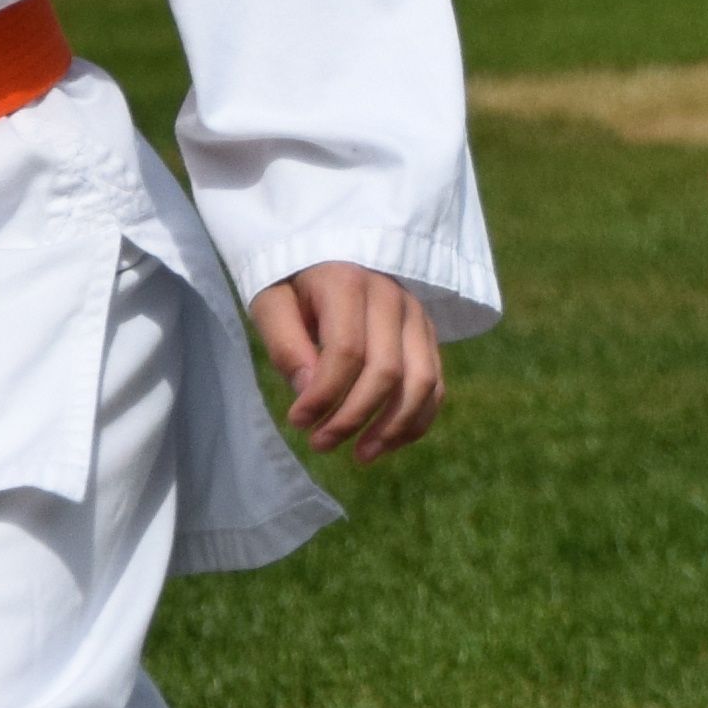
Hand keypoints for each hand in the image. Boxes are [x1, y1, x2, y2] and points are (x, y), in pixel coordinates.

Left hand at [252, 261, 445, 462]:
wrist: (330, 252)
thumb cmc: (294, 284)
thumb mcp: (272, 303)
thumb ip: (285, 343)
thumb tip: (308, 390)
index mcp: (348, 283)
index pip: (346, 350)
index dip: (324, 394)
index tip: (297, 421)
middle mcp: (392, 296)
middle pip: (386, 370)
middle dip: (353, 417)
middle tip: (320, 444)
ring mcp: (416, 315)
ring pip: (421, 381)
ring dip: (392, 428)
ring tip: (360, 455)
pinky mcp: (428, 333)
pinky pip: (435, 384)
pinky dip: (416, 421)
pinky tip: (387, 443)